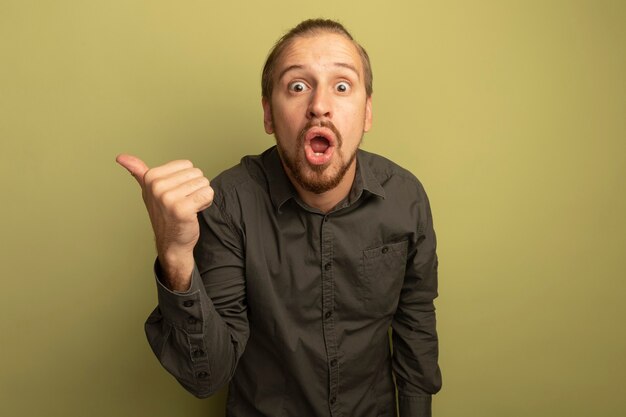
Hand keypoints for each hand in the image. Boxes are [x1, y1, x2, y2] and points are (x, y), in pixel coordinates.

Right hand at [116, 154, 213, 290]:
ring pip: (204, 183)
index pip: (187, 164)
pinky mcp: (182, 209)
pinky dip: (206, 203)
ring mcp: (168, 198)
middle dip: (195, 187)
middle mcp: (157, 186)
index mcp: (151, 177)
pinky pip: (208, 194)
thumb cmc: (164, 214)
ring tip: (188, 207)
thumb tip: (121, 157)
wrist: (171, 242)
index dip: (186, 179)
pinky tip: (194, 212)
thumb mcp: (148, 190)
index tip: (176, 193)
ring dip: (201, 196)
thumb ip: (138, 172)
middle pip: (197, 173)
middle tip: (183, 202)